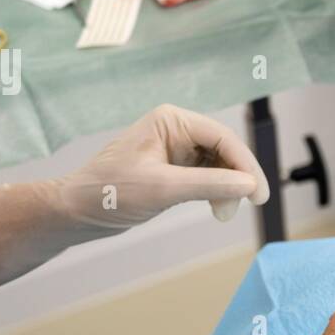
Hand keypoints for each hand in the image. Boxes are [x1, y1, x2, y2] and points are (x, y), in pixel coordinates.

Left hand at [53, 103, 268, 226]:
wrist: (75, 212)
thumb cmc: (108, 193)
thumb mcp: (163, 189)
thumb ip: (209, 185)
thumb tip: (249, 185)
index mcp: (171, 120)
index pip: (223, 137)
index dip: (246, 165)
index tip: (259, 194)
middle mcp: (175, 129)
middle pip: (225, 150)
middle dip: (236, 179)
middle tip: (244, 207)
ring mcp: (174, 149)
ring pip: (219, 165)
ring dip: (227, 189)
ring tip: (223, 214)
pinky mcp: (172, 169)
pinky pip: (206, 177)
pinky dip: (215, 193)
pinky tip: (216, 208)